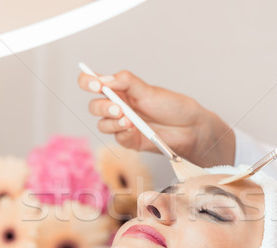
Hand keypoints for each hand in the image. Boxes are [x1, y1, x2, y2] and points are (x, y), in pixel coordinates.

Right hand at [77, 70, 234, 166]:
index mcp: (120, 90)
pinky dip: (122, 132)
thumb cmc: (172, 106)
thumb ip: (125, 82)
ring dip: (112, 122)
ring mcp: (123, 124)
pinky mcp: (130, 140)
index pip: (93, 83)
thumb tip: (104, 79)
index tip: (95, 85)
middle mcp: (119, 106)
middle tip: (119, 108)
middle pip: (94, 107)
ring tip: (129, 120)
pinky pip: (117, 138)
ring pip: (102, 124)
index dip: (87, 82)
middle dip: (103, 107)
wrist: (189, 128)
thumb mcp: (148, 90)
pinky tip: (133, 129)